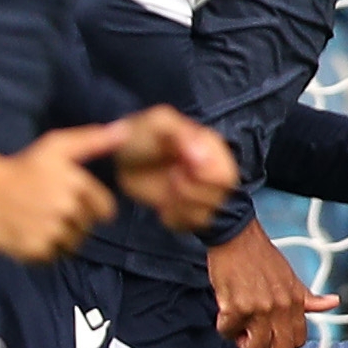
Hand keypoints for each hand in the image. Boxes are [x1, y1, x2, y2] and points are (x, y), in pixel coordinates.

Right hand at [0, 126, 124, 261]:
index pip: (105, 210)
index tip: (70, 199)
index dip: (90, 205)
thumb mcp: (56, 145)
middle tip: (50, 208)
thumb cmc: (21, 164)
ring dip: (62, 237)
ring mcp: (51, 231)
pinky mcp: (34, 249)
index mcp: (77, 185)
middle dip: (74, 220)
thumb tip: (126, 131)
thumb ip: (94, 140)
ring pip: (74, 245)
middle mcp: (67, 209)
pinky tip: (31, 232)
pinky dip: (45, 249)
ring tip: (41, 221)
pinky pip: (53, 257)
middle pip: (88, 228)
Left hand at [110, 107, 239, 235]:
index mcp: (211, 148)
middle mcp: (213, 171)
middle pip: (218, 198)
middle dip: (190, 194)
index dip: (202, 179)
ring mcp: (202, 192)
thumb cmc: (142, 134)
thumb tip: (201, 158)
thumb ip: (181, 133)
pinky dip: (173, 218)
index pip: (225, 177)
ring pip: (205, 215)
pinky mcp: (188, 209)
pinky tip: (162, 205)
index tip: (178, 169)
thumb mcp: (157, 123)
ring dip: (179, 207)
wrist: (123, 155)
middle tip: (172, 179)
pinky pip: (189, 225)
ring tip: (165, 192)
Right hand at [204, 218, 339, 347]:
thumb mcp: (291, 278)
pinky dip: (225, 327)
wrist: (237, 238)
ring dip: (243, 344)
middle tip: (253, 344)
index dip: (282, 346)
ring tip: (239, 328)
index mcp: (296, 301)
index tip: (271, 339)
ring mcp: (259, 309)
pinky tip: (226, 313)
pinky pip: (229, 332)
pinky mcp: (236, 307)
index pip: (298, 341)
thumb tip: (332, 303)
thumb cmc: (260, 256)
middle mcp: (280, 307)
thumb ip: (309, 298)